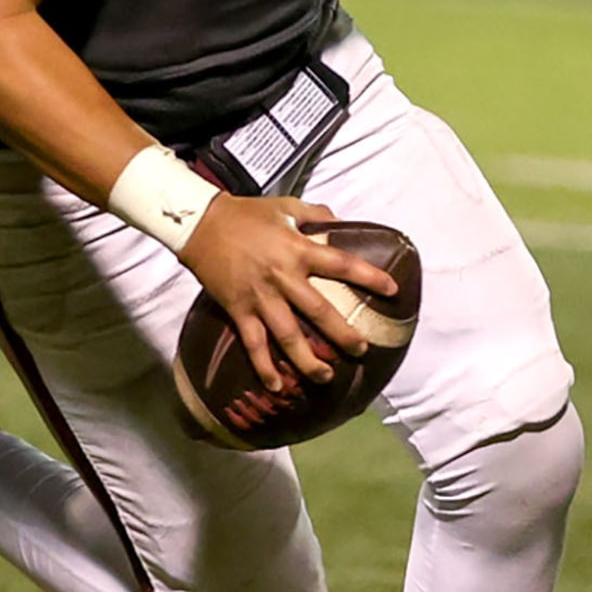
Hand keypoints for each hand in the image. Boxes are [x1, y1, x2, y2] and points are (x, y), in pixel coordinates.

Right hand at [174, 196, 399, 394]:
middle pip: (319, 312)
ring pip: (288, 336)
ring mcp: (260, 297)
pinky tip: (277, 386)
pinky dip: (264, 366)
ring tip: (326, 377)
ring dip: (308, 359)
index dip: (369, 277)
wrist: (199, 224)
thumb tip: (339, 222)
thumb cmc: (244, 214)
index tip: (392, 290)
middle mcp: (282, 277)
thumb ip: (315, 213)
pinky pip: (253, 343)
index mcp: (298, 250)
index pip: (341, 265)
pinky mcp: (238, 309)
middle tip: (362, 350)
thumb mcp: (285, 205)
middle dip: (343, 334)